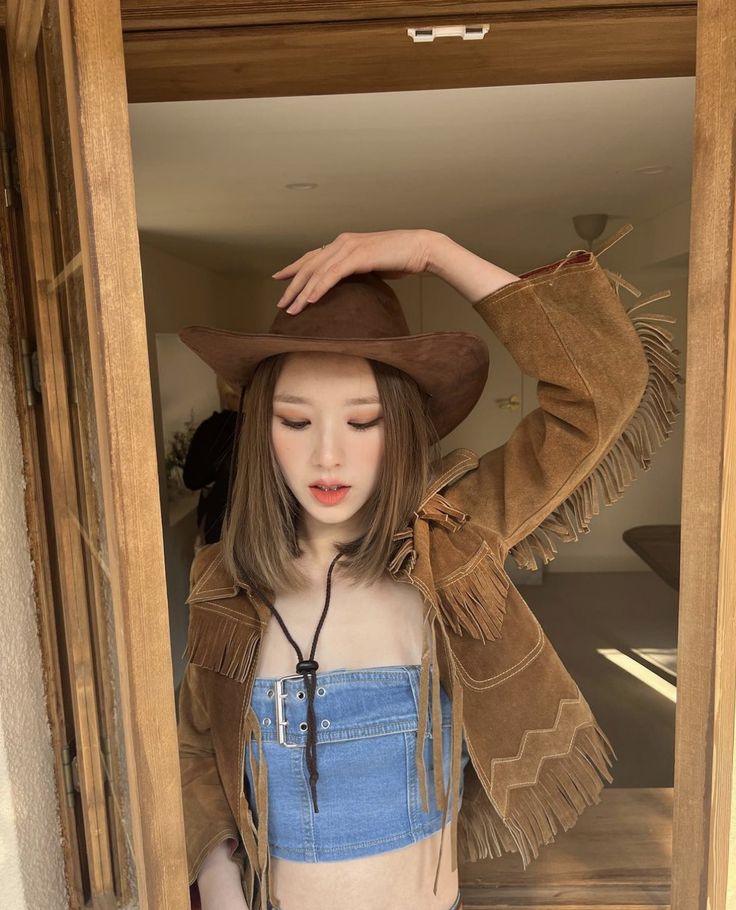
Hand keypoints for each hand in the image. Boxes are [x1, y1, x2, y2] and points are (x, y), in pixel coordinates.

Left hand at [271, 229, 435, 314]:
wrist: (420, 249)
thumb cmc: (400, 259)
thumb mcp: (371, 265)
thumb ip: (356, 271)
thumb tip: (347, 286)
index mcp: (344, 243)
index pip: (312, 256)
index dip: (293, 267)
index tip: (278, 278)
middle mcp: (342, 242)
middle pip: (309, 265)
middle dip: (292, 286)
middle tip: (280, 304)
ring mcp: (350, 247)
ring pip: (318, 272)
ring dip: (302, 293)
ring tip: (291, 310)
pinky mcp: (359, 256)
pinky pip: (333, 274)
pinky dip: (320, 288)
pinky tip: (310, 300)